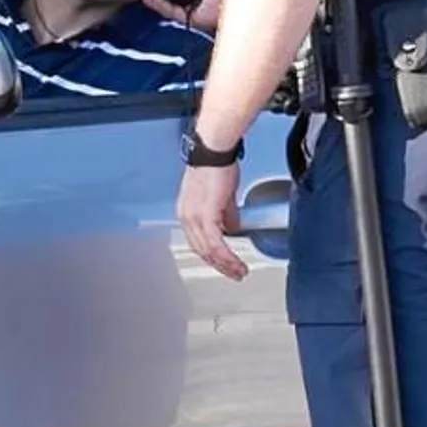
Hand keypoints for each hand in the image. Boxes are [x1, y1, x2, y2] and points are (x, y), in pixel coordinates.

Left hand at [178, 161, 246, 279]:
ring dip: (226, 265)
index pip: (197, 241)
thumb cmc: (216, 166)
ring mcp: (194, 217)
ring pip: (209, 251)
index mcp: (187, 212)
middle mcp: (186, 217)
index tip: (224, 264)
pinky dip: (227, 256)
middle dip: (220, 266)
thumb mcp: (221, 195)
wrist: (214, 152)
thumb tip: (232, 226)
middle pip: (201, 250)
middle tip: (234, 274)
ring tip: (240, 271)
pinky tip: (236, 262)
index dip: (211, 255)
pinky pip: (216, 244)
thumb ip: (225, 213)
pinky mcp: (206, 216)